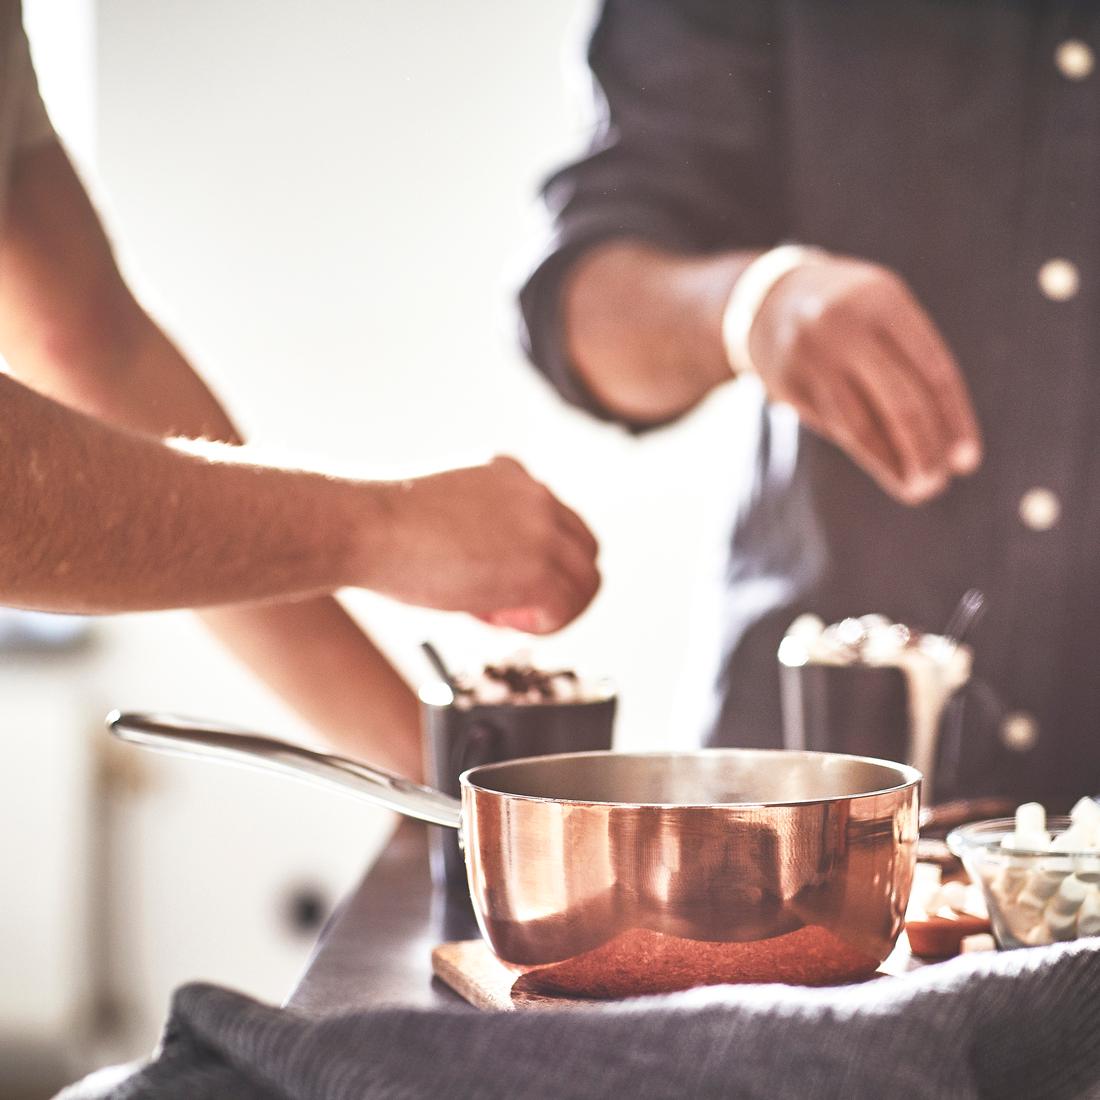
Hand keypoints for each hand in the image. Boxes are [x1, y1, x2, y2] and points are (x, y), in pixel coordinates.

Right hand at [360, 457, 599, 631]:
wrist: (365, 527)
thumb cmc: (385, 529)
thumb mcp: (448, 509)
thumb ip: (484, 525)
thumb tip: (497, 568)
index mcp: (512, 474)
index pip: (559, 523)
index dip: (541, 562)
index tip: (505, 584)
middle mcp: (536, 494)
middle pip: (585, 550)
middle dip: (558, 587)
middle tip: (514, 611)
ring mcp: (542, 528)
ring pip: (586, 581)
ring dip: (551, 608)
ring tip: (503, 616)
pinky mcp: (538, 566)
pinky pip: (567, 607)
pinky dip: (541, 624)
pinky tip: (498, 619)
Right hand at [747, 254, 981, 503]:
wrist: (768, 299)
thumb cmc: (851, 315)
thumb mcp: (885, 313)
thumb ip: (913, 360)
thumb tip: (947, 441)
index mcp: (884, 301)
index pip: (935, 372)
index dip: (954, 421)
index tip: (966, 461)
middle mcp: (846, 326)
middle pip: (901, 403)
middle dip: (925, 450)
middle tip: (938, 483)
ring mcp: (811, 356)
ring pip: (862, 426)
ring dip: (894, 464)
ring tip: (917, 487)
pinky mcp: (787, 384)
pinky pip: (835, 427)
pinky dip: (866, 451)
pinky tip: (887, 467)